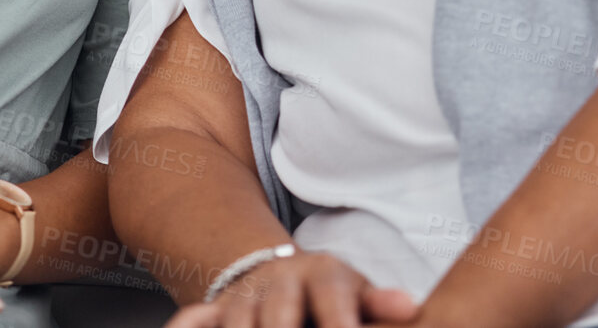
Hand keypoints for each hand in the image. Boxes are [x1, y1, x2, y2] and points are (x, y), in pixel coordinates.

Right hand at [167, 251, 419, 327]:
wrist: (281, 277)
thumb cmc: (332, 298)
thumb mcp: (357, 293)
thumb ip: (378, 303)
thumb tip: (411, 307)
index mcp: (322, 274)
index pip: (331, 294)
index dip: (338, 320)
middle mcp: (278, 281)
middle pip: (278, 313)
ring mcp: (243, 298)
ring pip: (237, 321)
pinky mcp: (214, 312)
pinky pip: (192, 320)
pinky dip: (187, 327)